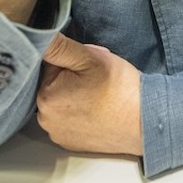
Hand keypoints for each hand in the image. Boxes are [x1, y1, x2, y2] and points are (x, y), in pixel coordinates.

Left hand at [36, 34, 143, 155]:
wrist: (144, 121)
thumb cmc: (119, 89)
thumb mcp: (90, 58)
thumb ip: (60, 46)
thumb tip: (38, 39)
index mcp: (45, 96)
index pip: (51, 65)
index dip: (72, 61)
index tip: (88, 67)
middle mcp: (45, 119)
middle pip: (54, 85)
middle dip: (71, 78)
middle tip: (96, 81)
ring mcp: (58, 134)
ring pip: (61, 103)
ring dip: (74, 96)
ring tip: (98, 97)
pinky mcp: (70, 143)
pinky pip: (69, 121)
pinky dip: (79, 114)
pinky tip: (97, 111)